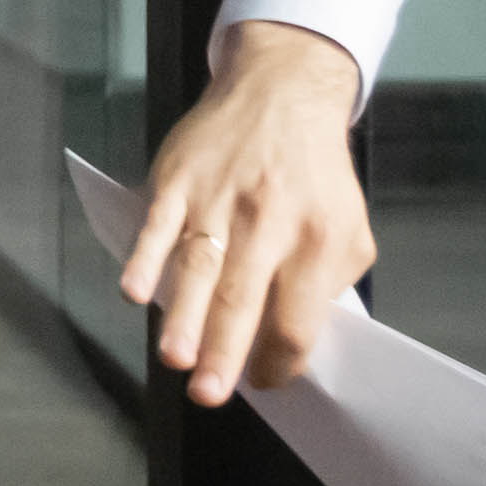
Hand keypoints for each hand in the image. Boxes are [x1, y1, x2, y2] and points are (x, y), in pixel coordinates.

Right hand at [121, 20, 370, 401]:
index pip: (298, 315)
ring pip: (198, 266)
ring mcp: (220, 197)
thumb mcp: (349, 228)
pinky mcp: (180, 178)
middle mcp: (269, 219)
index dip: (281, 359)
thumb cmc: (314, 174)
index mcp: (317, 238)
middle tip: (209, 394)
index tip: (264, 382)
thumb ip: (328, 283)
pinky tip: (135, 291)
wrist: (281, 92)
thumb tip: (294, 337)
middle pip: (243, 297)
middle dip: (224, 350)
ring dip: (184, 315)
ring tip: (175, 357)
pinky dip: (145, 257)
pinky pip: (160, 223)